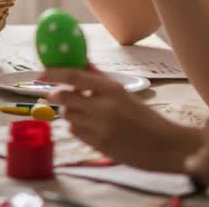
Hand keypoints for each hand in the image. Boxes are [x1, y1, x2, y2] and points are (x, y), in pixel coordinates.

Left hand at [41, 66, 198, 172]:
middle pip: (64, 97)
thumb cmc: (146, 118)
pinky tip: (92, 128)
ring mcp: (101, 128)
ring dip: (70, 113)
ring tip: (86, 114)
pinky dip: (77, 128)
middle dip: (58, 96)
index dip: (54, 73)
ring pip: (68, 116)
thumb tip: (80, 61)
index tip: (41, 74)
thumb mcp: (124, 94)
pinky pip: (76, 132)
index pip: (75, 76)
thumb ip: (99, 79)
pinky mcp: (99, 146)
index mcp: (112, 90)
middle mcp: (104, 107)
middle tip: (60, 95)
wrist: (167, 146)